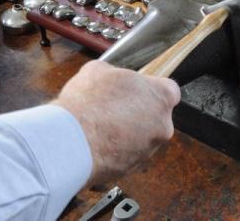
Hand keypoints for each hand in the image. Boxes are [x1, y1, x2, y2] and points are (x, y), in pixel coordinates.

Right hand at [52, 61, 180, 184]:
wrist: (71, 141)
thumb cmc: (88, 102)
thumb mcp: (99, 70)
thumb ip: (116, 74)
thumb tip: (112, 78)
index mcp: (161, 96)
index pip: (169, 90)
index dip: (150, 89)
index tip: (136, 90)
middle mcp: (163, 125)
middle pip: (155, 116)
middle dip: (138, 112)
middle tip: (114, 106)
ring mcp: (149, 149)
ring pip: (141, 137)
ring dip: (126, 132)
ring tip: (100, 125)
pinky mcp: (132, 169)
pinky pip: (126, 155)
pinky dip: (114, 150)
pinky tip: (95, 141)